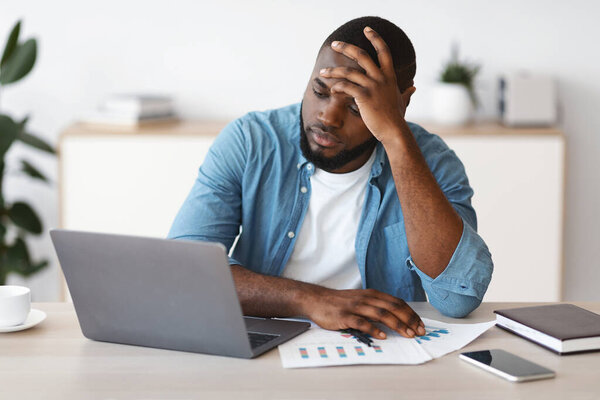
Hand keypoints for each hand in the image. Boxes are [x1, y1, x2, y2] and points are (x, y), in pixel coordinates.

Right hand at [303, 287, 425, 338]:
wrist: (317, 299)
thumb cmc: (340, 302)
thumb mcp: (361, 299)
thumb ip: (377, 306)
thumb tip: (396, 318)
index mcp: (372, 294)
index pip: (397, 302)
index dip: (411, 314)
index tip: (420, 325)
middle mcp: (366, 298)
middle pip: (393, 308)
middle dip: (409, 320)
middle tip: (419, 332)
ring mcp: (356, 306)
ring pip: (381, 314)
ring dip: (397, 325)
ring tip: (407, 334)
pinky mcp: (345, 316)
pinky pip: (362, 322)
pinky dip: (374, 329)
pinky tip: (382, 336)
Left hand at [319, 26, 415, 144]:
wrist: (394, 131)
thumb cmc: (396, 117)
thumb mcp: (402, 101)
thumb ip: (406, 92)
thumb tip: (413, 88)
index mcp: (389, 76)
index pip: (384, 51)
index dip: (376, 38)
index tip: (367, 29)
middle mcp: (381, 78)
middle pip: (362, 55)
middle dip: (346, 47)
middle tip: (334, 43)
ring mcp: (372, 86)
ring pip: (348, 72)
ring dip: (333, 71)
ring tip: (323, 72)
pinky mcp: (364, 97)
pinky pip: (346, 87)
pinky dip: (338, 87)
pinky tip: (333, 89)